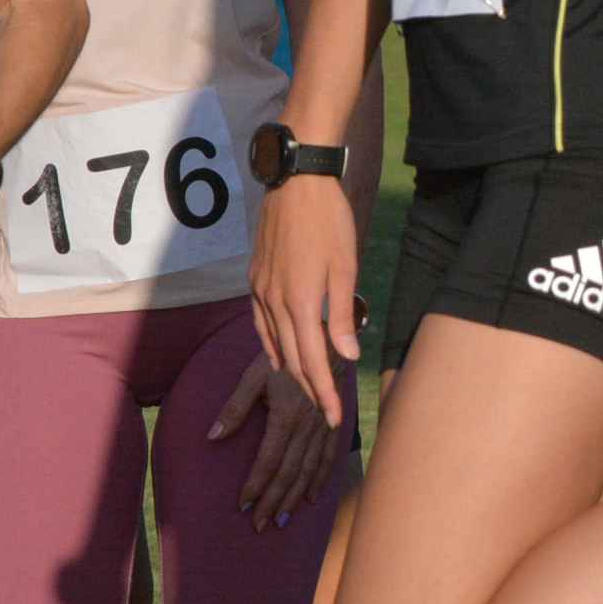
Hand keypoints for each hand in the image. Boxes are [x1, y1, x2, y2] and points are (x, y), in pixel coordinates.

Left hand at [210, 353, 344, 529]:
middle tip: (259, 525)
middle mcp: (307, 426)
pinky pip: (329, 457)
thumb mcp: (254, 376)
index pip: (268, 460)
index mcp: (285, 416)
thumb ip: (235, 407)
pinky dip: (321, 479)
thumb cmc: (285, 357)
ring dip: (294, 497)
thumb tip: (212, 436)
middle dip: (273, 501)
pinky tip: (312, 498)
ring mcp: (324, 427)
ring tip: (281, 520)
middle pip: (289, 472)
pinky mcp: (334, 424)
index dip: (255, 485)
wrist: (325, 342)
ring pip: (309, 470)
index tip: (243, 506)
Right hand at [249, 174, 360, 429]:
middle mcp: (274, 303)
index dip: (324, 392)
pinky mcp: (254, 281)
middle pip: (292, 359)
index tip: (335, 418)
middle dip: (309, 389)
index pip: (313, 361)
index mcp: (300, 302)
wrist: (295, 185)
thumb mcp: (346, 267)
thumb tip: (347, 356)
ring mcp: (260, 292)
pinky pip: (261, 325)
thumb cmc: (329, 223)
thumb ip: (343, 314)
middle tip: (324, 414)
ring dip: (291, 371)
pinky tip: (279, 357)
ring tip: (307, 392)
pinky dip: (272, 347)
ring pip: (275, 345)